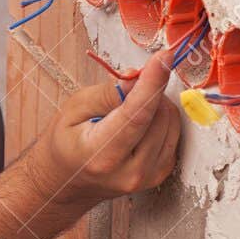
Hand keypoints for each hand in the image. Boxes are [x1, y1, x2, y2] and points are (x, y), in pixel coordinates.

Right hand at [24, 51, 179, 209]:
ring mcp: (147, 177)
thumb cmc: (66, 144)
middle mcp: (129, 172)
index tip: (164, 57)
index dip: (152, 83)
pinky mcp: (160, 175)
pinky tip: (140, 125)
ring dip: (156, 105)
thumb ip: (108, 93)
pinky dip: (160, 120)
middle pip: (159, 115)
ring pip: (171, 122)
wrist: (65, 182)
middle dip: (149, 91)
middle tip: (126, 91)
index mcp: (101, 155)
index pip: (136, 115)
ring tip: (127, 111)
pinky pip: (174, 134)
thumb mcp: (74, 110)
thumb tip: (140, 76)